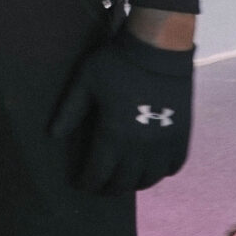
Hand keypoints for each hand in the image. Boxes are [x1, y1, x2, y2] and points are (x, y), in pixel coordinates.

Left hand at [48, 31, 196, 194]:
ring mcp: (164, 144)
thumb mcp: (85, 82)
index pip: (98, 173)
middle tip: (101, 186)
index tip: (81, 184)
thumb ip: (70, 110)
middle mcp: (140, 147)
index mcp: (113, 135)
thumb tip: (53, 136)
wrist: (157, 47)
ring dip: (134, 184)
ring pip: (149, 180)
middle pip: (123, 183)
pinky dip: (161, 172)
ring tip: (125, 180)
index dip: (88, 183)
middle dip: (109, 188)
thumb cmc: (117, 63)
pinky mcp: (182, 136)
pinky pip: (173, 167)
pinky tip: (152, 167)